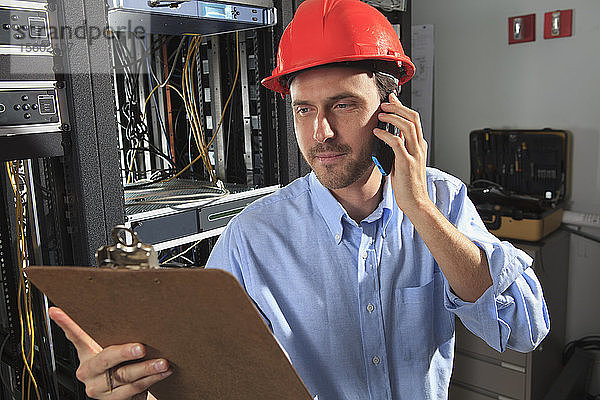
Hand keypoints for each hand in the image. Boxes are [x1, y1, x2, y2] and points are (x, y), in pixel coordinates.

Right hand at [49, 307, 171, 399]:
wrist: (125, 391)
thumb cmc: (119, 362)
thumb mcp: (110, 345)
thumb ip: (109, 330)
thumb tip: (89, 306)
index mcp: (86, 355)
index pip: (75, 335)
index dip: (66, 323)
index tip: (58, 310)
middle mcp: (89, 373)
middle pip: (106, 360)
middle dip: (125, 353)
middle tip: (141, 348)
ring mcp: (102, 389)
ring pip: (125, 377)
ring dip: (147, 369)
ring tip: (162, 363)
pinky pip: (135, 389)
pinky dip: (152, 380)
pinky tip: (163, 372)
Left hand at [373, 92, 431, 215]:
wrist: (416, 202)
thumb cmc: (408, 185)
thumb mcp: (403, 162)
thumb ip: (399, 149)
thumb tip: (389, 137)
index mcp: (419, 146)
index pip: (414, 120)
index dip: (402, 107)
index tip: (392, 99)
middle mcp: (418, 147)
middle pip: (413, 118)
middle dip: (398, 107)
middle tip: (385, 102)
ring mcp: (414, 155)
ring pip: (407, 126)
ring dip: (393, 117)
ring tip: (381, 114)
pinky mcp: (406, 163)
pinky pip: (396, 143)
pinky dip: (386, 135)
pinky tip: (377, 132)